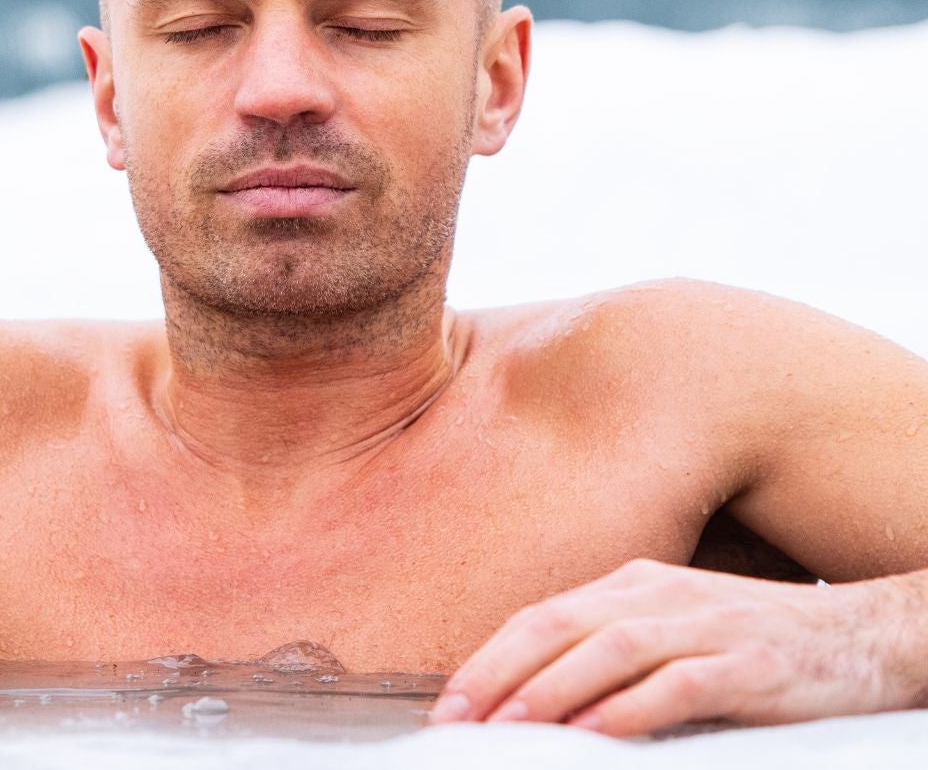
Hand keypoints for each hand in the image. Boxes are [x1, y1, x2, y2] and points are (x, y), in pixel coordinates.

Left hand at [430, 558, 926, 735]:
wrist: (868, 637)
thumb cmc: (757, 642)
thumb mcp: (674, 631)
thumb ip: (610, 652)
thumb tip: (535, 698)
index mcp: (634, 584)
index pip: (541, 616)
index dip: (489, 660)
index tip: (448, 706)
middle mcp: (663, 596)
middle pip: (560, 626)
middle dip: (499, 675)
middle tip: (458, 721)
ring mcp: (709, 625)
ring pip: (611, 650)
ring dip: (552, 690)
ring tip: (510, 728)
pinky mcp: (753, 664)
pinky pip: (681, 684)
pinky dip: (632, 708)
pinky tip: (596, 734)